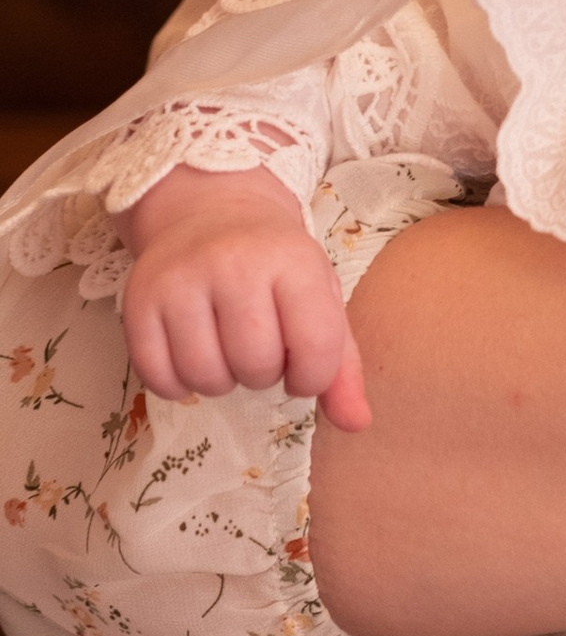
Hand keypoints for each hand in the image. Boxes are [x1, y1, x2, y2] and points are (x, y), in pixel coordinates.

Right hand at [121, 163, 369, 432]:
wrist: (210, 211)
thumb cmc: (274, 266)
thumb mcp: (319, 298)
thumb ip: (341, 364)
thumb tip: (357, 424)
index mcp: (292, 260)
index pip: (316, 347)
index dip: (313, 376)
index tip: (302, 366)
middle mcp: (233, 263)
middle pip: (256, 366)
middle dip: (264, 374)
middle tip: (259, 348)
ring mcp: (180, 280)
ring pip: (205, 377)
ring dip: (221, 381)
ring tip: (226, 350)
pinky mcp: (138, 300)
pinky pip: (157, 377)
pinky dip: (177, 384)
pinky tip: (191, 355)